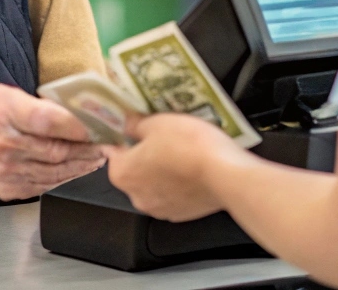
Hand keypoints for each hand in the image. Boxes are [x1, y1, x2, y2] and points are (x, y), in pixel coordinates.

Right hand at [0, 83, 104, 199]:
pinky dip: (64, 176)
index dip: (79, 125)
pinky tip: (76, 166)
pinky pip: (44, 185)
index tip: (100, 123)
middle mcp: (3, 144)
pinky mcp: (6, 188)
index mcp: (4, 112)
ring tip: (98, 154)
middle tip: (108, 140)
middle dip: (89, 147)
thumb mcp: (5, 92)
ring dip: (82, 164)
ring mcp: (5, 171)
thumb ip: (39, 104)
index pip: (49, 121)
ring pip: (55, 171)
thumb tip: (76, 112)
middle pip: (57, 150)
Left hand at [103, 113, 244, 221]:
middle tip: (161, 136)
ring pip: (152, 184)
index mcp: (123, 173)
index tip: (134, 128)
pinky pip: (171, 195)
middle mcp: (136, 196)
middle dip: (143, 154)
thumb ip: (135, 125)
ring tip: (179, 151)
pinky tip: (191, 168)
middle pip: (132, 170)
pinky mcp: (181, 214)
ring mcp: (159, 209)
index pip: (113, 153)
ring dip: (160, 170)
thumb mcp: (157, 122)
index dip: (123, 138)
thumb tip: (126, 124)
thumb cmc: (187, 144)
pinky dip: (177, 184)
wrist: (224, 174)